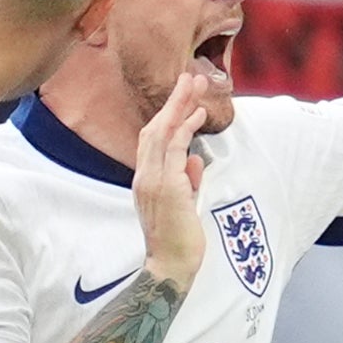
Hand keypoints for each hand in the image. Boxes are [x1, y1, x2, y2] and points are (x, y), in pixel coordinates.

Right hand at [131, 57, 223, 288]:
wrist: (171, 266)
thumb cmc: (179, 240)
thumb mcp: (184, 205)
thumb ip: (187, 182)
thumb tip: (195, 162)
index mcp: (146, 180)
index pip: (152, 139)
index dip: (166, 115)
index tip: (182, 97)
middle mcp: (144, 176)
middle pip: (154, 127)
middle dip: (173, 100)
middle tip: (189, 76)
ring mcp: (152, 180)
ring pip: (162, 132)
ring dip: (179, 105)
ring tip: (195, 83)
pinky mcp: (165, 187)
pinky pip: (174, 150)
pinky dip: (185, 129)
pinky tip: (198, 114)